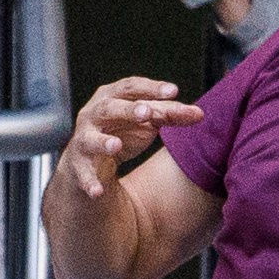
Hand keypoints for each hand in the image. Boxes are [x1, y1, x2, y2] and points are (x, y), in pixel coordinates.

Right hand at [62, 78, 204, 200]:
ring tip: (116, 146)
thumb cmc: (122, 132)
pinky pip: (83, 174)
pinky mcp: (78, 165)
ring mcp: (84, 140)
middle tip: (146, 112)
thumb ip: (170, 115)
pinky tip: (98, 192)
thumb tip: (200, 114)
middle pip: (110, 108)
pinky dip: (90, 183)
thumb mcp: (146, 122)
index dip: (151, 88)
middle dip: (127, 110)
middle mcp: (94, 115)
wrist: (91, 163)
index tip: (174, 91)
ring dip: (103, 143)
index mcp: (111, 97)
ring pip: (91, 139)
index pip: (131, 87)